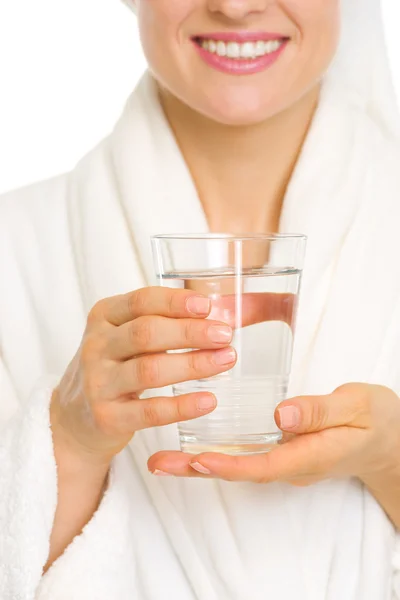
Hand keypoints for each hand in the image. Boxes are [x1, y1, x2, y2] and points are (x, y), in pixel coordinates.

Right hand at [51, 287, 236, 465]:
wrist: (74, 419)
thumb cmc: (113, 368)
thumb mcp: (124, 337)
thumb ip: (160, 323)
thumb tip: (215, 316)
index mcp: (103, 317)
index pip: (140, 301)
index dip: (175, 302)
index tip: (207, 306)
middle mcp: (96, 347)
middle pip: (146, 333)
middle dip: (190, 332)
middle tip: (225, 335)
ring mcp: (98, 383)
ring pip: (149, 370)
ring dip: (193, 364)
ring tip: (226, 360)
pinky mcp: (107, 418)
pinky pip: (150, 411)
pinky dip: (183, 406)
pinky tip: (208, 400)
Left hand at [148, 383, 399, 487]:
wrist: (389, 441)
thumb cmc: (376, 421)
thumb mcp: (358, 406)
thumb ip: (321, 411)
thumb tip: (281, 416)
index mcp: (311, 454)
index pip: (263, 465)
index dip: (228, 465)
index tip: (195, 461)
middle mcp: (293, 464)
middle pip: (240, 471)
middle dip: (198, 470)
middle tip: (158, 464)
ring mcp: (287, 461)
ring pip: (239, 465)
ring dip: (200, 464)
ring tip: (162, 459)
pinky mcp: (283, 452)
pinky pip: (246, 456)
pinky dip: (217, 454)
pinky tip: (195, 446)